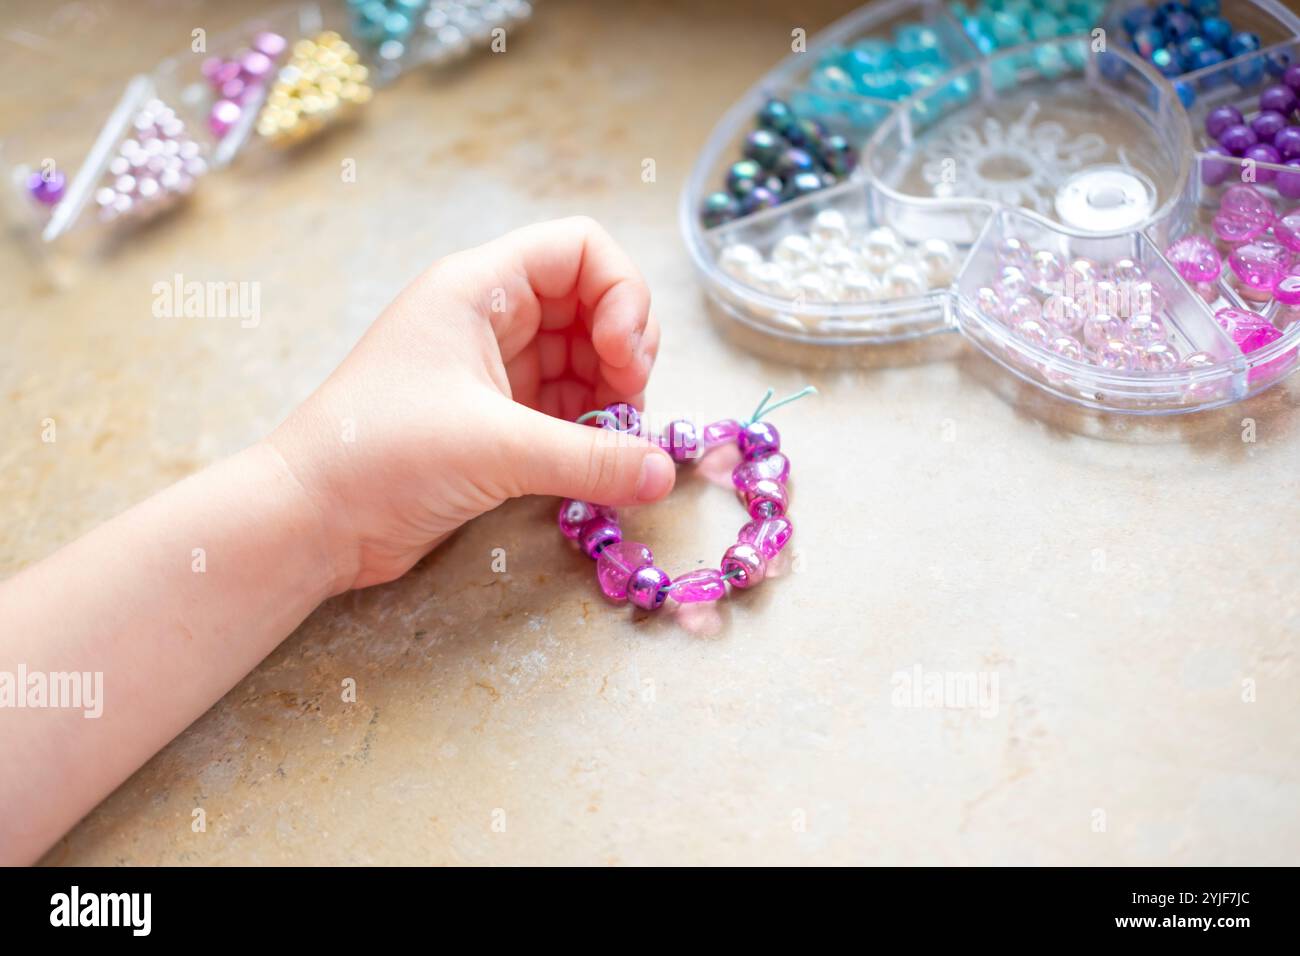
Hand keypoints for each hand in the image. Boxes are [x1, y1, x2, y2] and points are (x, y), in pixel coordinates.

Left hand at [267, 217, 676, 591]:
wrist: (310, 520)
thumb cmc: (380, 455)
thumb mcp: (496, 449)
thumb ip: (592, 459)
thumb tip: (666, 474)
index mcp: (480, 288)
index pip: (581, 249)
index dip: (622, 294)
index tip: (624, 358)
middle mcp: (492, 318)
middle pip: (594, 304)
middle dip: (627, 351)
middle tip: (628, 407)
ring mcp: (494, 369)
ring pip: (586, 361)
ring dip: (614, 397)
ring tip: (617, 444)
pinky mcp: (495, 421)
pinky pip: (566, 409)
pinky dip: (593, 431)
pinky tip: (601, 463)